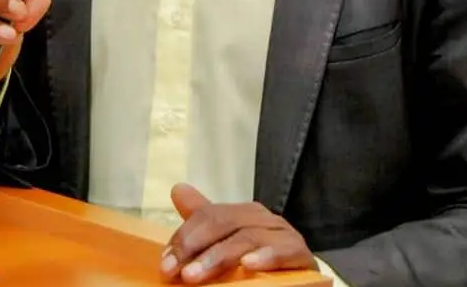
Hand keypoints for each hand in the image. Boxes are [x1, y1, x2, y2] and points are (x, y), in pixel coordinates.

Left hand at [160, 184, 316, 282]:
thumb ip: (204, 220)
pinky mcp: (300, 253)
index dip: (185, 237)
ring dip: (219, 257)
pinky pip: (282, 251)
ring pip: (247, 238)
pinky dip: (265, 257)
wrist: (300, 277)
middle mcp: (262, 218)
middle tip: (177, 272)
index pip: (209, 215)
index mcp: (243, 213)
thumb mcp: (229, 241)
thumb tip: (177, 188)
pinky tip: (248, 266)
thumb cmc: (260, 260)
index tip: (165, 264)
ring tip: (195, 275)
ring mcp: (282, 233)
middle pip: (224, 222)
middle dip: (196, 247)